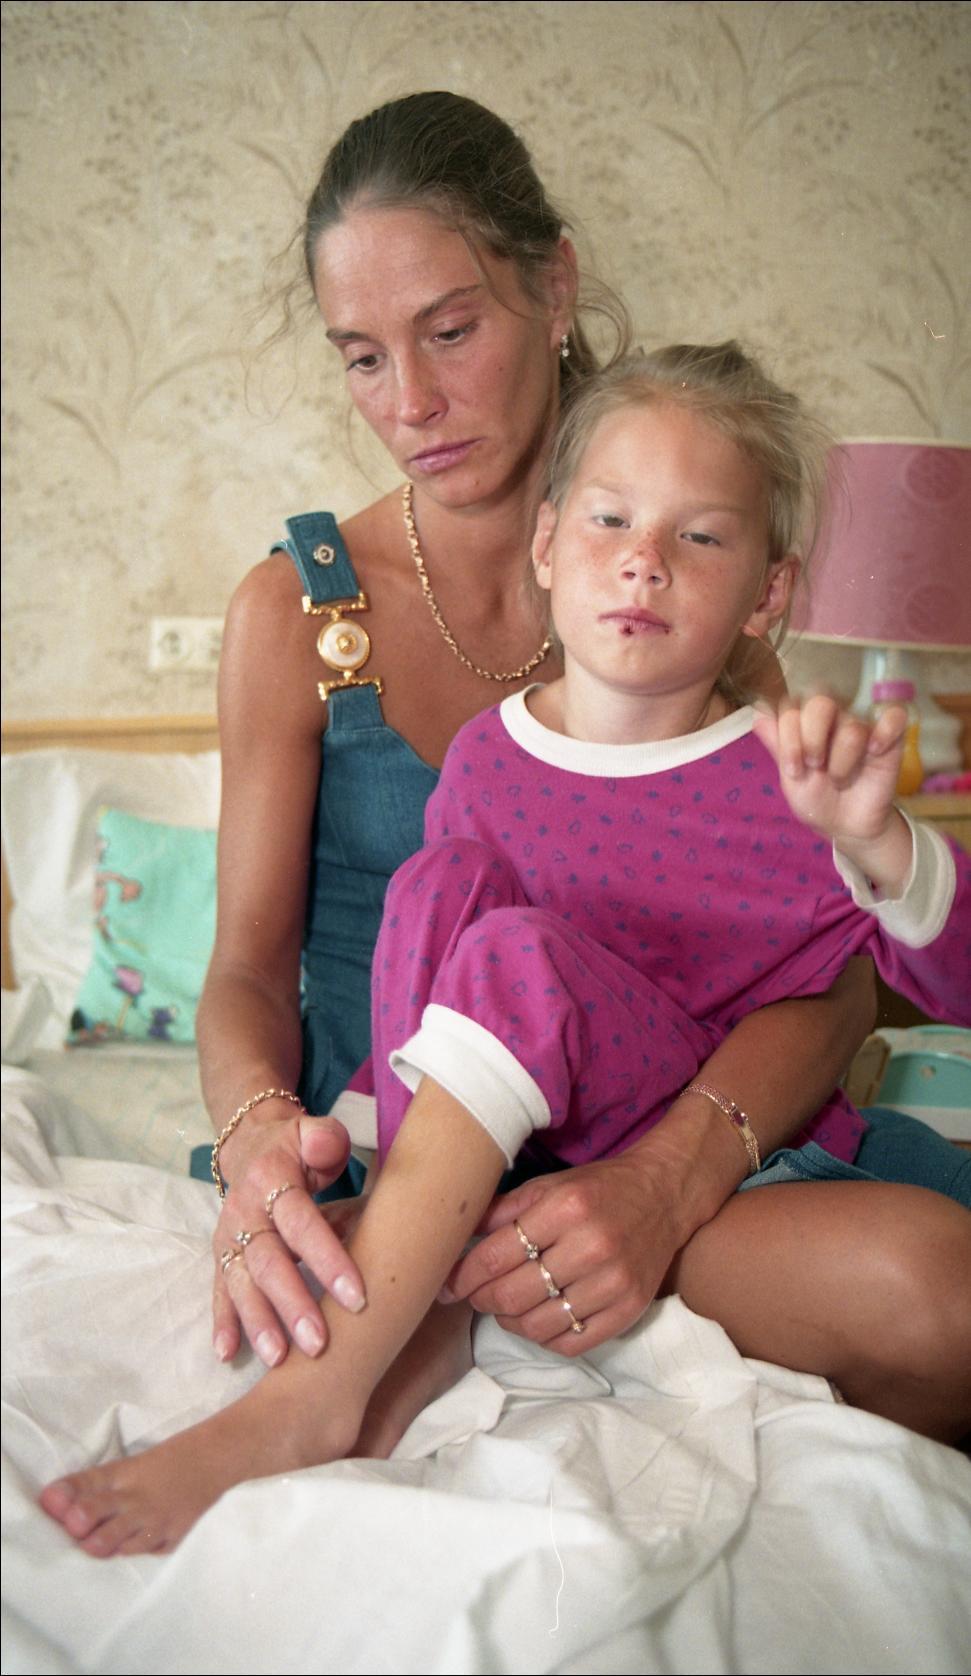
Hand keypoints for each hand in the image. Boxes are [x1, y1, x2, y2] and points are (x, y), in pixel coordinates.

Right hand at [212, 1107, 365, 1367]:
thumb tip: (325, 1148)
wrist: (252, 1146)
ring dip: (258, 1322)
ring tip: (278, 1358)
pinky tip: (227, 1354)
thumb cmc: (299, 1148)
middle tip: (318, 1343)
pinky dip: (222, 1322)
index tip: (356, 1297)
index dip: (326, 1258)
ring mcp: (229, 1237)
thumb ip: (324, 1138)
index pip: (301, 1222)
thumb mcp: (314, 1133)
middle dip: (292, 1303)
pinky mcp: (221, 1257)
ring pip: (241, 1283)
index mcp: (272, 1179)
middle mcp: (244, 1212)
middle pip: (268, 1261)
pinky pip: (219, 1291)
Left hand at [441, 1145, 687, 1356]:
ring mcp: (613, 1283)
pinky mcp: (629, 1310)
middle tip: (475, 1295)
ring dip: (510, 1321)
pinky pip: (571, 1342)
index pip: (495, 1256)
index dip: (462, 1276)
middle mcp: (591, 1246)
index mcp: (565, 1208)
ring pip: (537, 1325)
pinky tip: (537, 1319)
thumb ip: (501, 1211)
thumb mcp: (547, 1186)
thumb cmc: (598, 1189)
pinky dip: (544, 1337)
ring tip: (506, 1307)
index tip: (447, 1285)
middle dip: (481, 1300)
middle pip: (512, 1295)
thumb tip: (455, 1239)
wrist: (664, 1195)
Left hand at [752, 693, 905, 843]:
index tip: (793, 771)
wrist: (846, 825)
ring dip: (842, 759)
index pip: (791, 706)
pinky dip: (884, 732)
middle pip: (820, 701)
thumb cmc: (816, 798)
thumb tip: (758, 712)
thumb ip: (777, 745)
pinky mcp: (890, 738)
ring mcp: (861, 725)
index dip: (789, 737)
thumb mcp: (791, 778)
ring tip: (840, 780)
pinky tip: (874, 752)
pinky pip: (894, 716)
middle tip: (814, 766)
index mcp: (805, 722)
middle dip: (812, 737)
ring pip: (851, 724)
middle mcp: (833, 717)